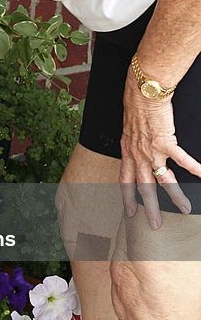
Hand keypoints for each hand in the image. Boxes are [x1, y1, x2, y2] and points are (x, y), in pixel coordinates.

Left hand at [120, 76, 200, 226]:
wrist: (143, 94)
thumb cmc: (136, 107)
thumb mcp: (128, 130)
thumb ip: (132, 144)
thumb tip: (135, 148)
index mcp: (127, 153)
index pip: (125, 181)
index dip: (127, 197)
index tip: (130, 212)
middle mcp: (138, 156)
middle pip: (144, 188)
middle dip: (150, 208)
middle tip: (155, 225)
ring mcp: (152, 151)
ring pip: (164, 180)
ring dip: (175, 196)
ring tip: (185, 209)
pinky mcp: (165, 142)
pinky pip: (182, 160)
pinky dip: (194, 168)